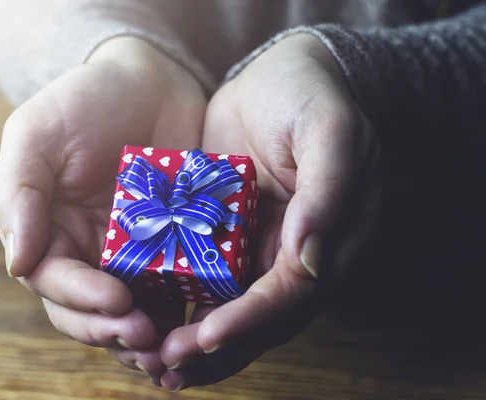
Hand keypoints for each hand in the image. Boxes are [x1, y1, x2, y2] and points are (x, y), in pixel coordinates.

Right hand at [0, 37, 206, 376]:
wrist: (150, 80)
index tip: (118, 302)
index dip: (81, 301)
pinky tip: (201, 326)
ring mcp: (133, 252)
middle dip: (114, 331)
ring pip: (133, 311)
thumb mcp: (37, 134)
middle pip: (91, 311)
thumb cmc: (86, 101)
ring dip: (148, 338)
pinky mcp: (175, 246)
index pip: (54, 283)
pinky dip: (184, 313)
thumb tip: (17, 262)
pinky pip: (177, 287)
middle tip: (147, 339)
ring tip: (172, 350)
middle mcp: (89, 251)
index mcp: (50, 232)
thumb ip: (19, 195)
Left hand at [158, 34, 380, 389]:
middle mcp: (299, 256)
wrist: (279, 77)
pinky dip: (184, 304)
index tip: (207, 338)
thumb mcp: (330, 130)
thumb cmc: (309, 97)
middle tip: (168, 365)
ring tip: (154, 363)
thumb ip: (328, 192)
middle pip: (261, 318)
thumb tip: (311, 260)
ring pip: (232, 308)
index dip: (251, 320)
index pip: (293, 293)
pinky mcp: (230, 235)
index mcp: (335, 240)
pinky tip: (151, 319)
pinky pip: (208, 278)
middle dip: (216, 346)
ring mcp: (262, 248)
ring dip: (197, 340)